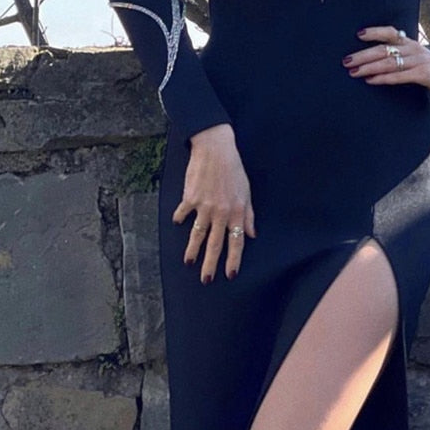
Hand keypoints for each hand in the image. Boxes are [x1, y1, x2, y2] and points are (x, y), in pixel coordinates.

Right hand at [172, 123, 255, 283]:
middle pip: (215, 244)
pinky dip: (180, 218)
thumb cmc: (233, 169)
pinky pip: (183, 213)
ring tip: (189, 262)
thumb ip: (248, 214)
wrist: (215, 149)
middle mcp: (220, 212)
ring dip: (193, 250)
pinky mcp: (190, 198)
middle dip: (211, 264)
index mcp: (236, 212)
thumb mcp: (246, 191)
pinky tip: (177, 223)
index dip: (233, 260)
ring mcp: (204, 206)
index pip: (237, 242)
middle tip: (206, 280)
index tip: (230, 274)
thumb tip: (252, 234)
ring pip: (197, 234)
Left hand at [342, 25, 429, 102]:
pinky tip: (371, 81)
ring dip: (368, 67)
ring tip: (353, 72)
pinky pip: (399, 76)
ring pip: (389, 62)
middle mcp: (414, 49)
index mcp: (412, 45)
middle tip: (345, 61)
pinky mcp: (425, 74)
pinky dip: (383, 78)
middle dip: (362, 54)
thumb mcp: (421, 63)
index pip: (390, 33)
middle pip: (383, 49)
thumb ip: (405, 61)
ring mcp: (420, 61)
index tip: (358, 34)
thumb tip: (382, 65)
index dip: (374, 32)